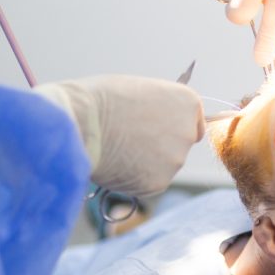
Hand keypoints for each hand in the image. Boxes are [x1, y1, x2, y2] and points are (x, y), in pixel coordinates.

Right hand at [35, 75, 204, 196]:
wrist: (80, 123)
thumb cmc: (102, 100)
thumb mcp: (139, 92)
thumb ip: (158, 108)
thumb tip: (159, 121)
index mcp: (187, 102)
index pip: (194, 121)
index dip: (172, 125)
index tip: (156, 127)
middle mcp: (188, 132)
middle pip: (179, 146)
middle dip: (159, 146)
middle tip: (130, 139)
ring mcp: (175, 160)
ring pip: (163, 166)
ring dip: (146, 163)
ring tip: (118, 149)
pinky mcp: (158, 183)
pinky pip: (148, 183)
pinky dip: (134, 178)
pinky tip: (116, 163)